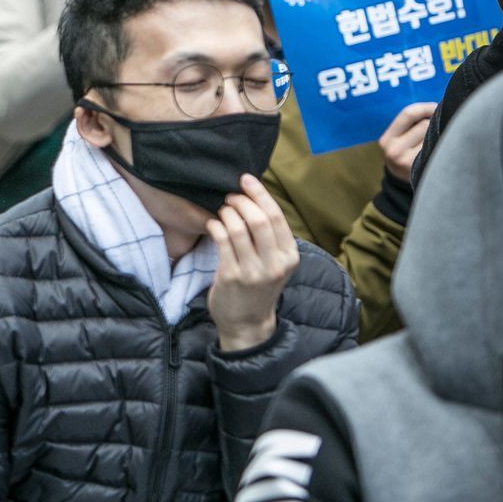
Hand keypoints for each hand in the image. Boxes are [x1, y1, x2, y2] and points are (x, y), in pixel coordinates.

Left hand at [206, 175, 299, 351]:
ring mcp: (253, 271)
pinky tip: (213, 224)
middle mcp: (275, 263)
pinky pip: (222, 242)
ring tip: (222, 210)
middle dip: (241, 201)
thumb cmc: (259, 286)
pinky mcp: (231, 277)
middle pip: (259, 219)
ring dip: (227, 213)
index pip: (276, 216)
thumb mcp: (275, 263)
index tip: (246, 179)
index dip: (260, 194)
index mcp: (290, 256)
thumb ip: (271, 237)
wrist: (247, 322)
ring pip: (238, 229)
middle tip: (230, 196)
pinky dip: (216, 226)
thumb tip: (255, 198)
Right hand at [377, 101, 436, 182]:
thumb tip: (440, 105)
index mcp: (386, 140)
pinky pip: (438, 149)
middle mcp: (393, 151)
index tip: (436, 108)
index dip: (425, 108)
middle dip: (433, 123)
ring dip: (439, 135)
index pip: (408, 113)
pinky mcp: (421, 169)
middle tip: (436, 129)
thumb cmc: (407, 154)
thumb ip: (412, 122)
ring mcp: (406, 162)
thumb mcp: (400, 139)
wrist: (402, 185)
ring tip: (437, 142)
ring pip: (433, 136)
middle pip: (424, 124)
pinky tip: (441, 151)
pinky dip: (443, 147)